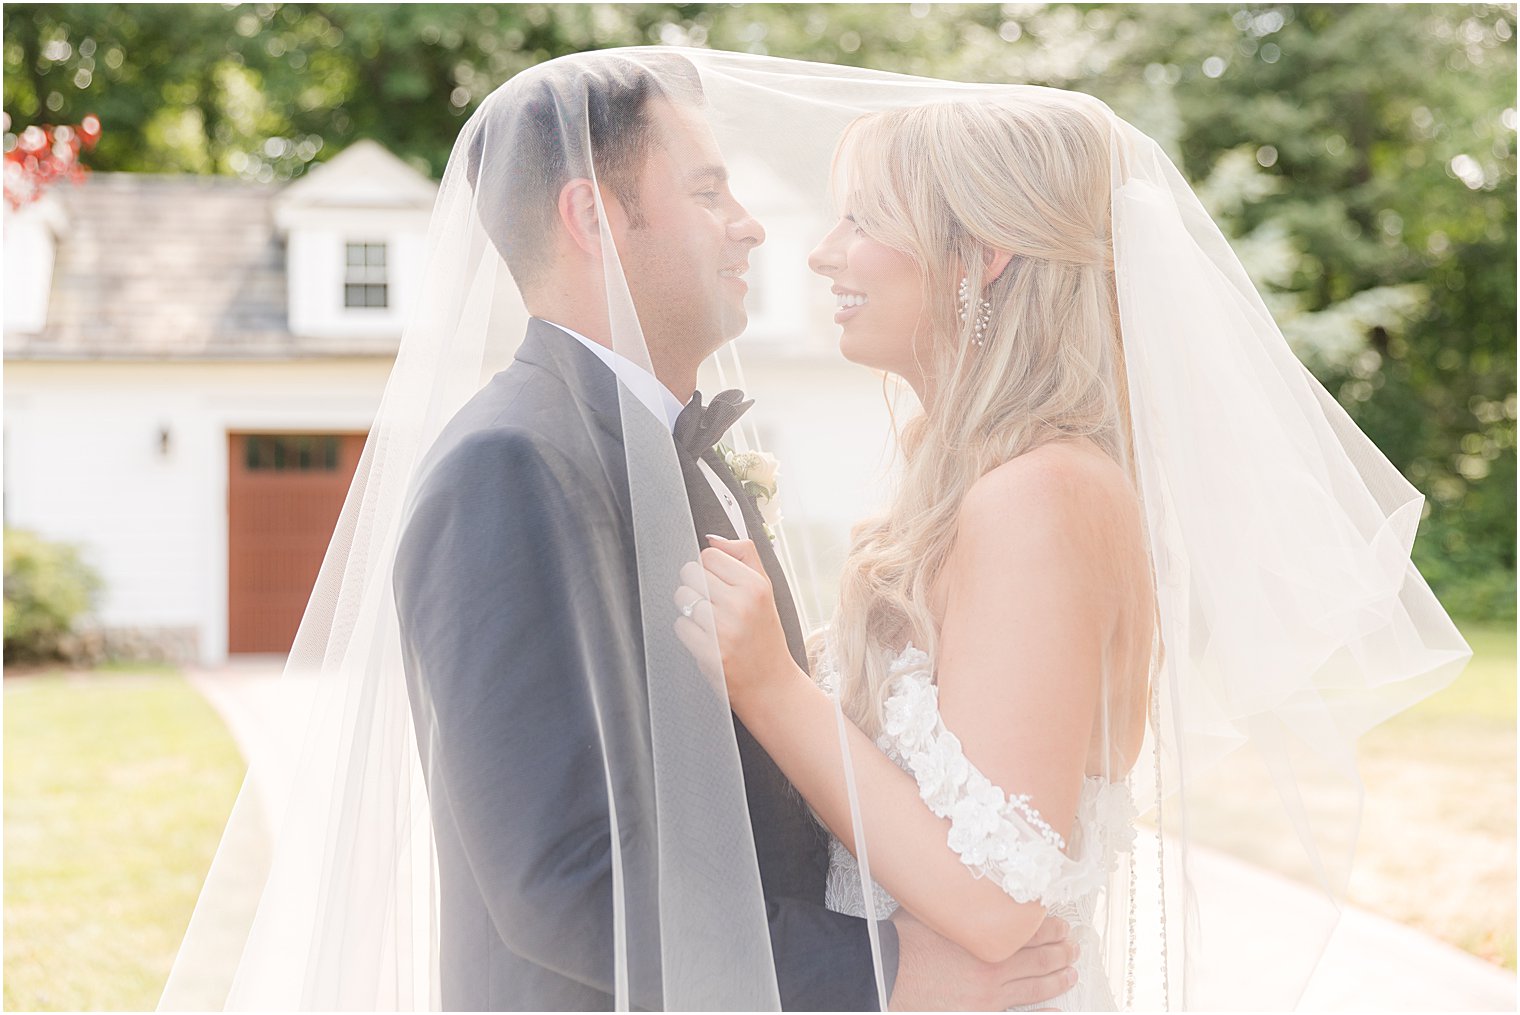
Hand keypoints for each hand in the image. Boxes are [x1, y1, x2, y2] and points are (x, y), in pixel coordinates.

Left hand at [672, 535, 795, 709]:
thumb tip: (712, 539)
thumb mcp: (765, 589)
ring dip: (690, 608)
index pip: (709, 555)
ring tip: (709, 621)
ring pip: (682, 597)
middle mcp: (741, 605)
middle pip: (690, 572)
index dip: (708, 568)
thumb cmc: (764, 633)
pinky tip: (706, 638)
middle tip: (710, 602)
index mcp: (755, 586)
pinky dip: (688, 631)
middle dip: (695, 585)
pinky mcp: (710, 653)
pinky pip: (681, 626)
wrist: (771, 683)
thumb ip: (743, 556)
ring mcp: (724, 630)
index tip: (717, 583)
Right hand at [888, 908, 1076, 1010]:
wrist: (886, 973)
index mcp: (986, 937)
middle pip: (1040, 958)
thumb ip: (957, 898)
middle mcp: (994, 967)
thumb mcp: (933, 907)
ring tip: (1071, 972)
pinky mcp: (980, 1012)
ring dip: (1058, 978)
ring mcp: (989, 995)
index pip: (1031, 930)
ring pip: (1036, 986)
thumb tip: (966, 877)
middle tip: (1073, 946)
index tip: (1061, 924)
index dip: (1051, 927)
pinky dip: (1043, 1013)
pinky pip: (1020, 1014)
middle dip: (1062, 951)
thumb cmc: (904, 940)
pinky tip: (1056, 1011)